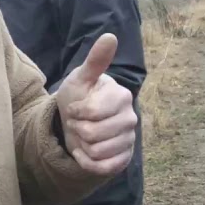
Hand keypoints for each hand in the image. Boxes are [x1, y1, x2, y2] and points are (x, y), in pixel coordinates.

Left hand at [54, 33, 136, 175]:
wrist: (79, 121)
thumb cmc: (80, 96)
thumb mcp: (81, 78)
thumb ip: (96, 60)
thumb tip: (110, 36)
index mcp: (122, 96)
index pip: (92, 113)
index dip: (75, 112)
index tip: (73, 108)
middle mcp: (130, 118)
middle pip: (93, 135)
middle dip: (77, 130)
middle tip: (78, 123)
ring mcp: (129, 139)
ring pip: (97, 152)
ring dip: (81, 146)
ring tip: (83, 136)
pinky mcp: (124, 158)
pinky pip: (103, 168)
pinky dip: (87, 163)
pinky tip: (85, 152)